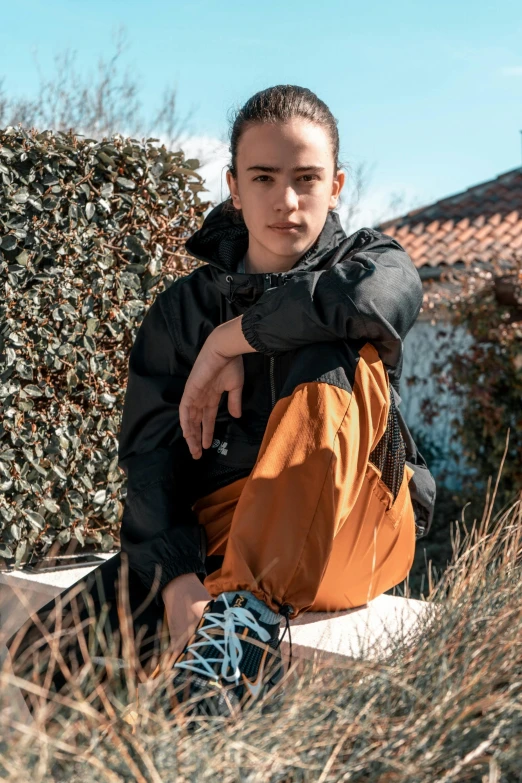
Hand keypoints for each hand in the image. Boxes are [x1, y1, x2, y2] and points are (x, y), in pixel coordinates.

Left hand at [179, 336, 243, 458]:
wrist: (225, 350)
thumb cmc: (231, 364)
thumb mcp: (235, 386)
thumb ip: (234, 402)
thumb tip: (236, 417)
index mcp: (212, 395)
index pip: (207, 418)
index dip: (207, 432)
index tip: (208, 446)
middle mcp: (201, 397)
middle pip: (196, 422)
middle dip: (196, 438)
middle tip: (197, 454)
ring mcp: (194, 394)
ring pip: (189, 419)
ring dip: (190, 434)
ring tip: (193, 449)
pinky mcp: (190, 390)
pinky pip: (185, 409)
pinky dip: (185, 422)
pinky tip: (187, 434)